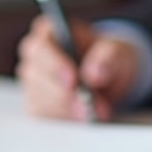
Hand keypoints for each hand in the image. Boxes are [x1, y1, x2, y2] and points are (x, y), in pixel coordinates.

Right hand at [16, 16, 139, 121]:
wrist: (112, 78)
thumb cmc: (109, 56)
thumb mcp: (117, 50)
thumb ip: (107, 57)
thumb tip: (94, 73)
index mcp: (49, 32)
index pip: (41, 46)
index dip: (54, 64)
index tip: (73, 80)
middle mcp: (36, 56)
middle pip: (37, 76)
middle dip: (64, 94)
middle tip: (88, 104)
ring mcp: (34, 82)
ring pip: (40, 99)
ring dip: (67, 109)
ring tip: (94, 112)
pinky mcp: (38, 105)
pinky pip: (44, 116)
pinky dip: (64, 119)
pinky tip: (83, 118)